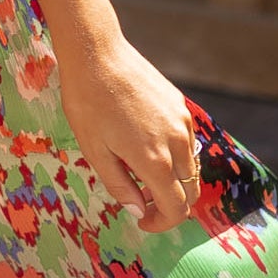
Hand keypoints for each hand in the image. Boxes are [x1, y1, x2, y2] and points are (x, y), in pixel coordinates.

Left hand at [57, 36, 199, 234]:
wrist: (98, 54)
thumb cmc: (87, 103)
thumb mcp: (95, 151)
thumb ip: (120, 185)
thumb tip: (137, 210)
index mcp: (155, 161)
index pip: (176, 208)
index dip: (162, 223)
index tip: (143, 221)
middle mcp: (177, 143)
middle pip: (190, 190)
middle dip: (169, 204)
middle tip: (140, 202)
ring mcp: (183, 122)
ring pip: (190, 166)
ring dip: (172, 180)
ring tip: (138, 173)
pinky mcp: (181, 105)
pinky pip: (186, 142)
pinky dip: (174, 155)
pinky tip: (145, 145)